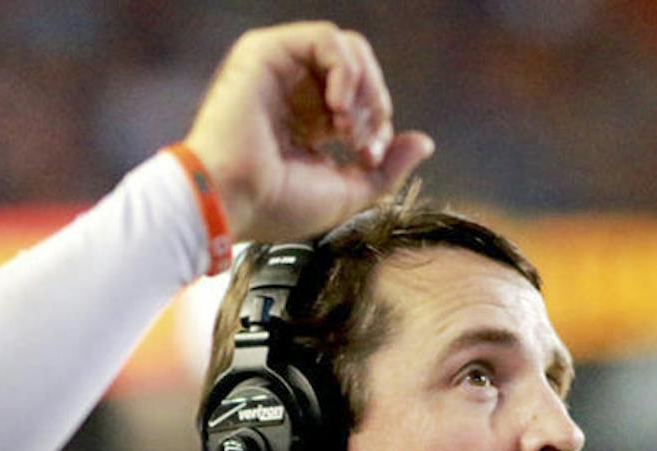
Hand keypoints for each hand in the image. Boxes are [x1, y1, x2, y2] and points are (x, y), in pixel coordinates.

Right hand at [185, 22, 434, 242]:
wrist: (232, 200)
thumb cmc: (276, 205)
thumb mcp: (348, 191)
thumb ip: (388, 167)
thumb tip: (424, 142)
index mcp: (309, 123)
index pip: (365, 101)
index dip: (379, 126)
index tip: (369, 157)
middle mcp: (295, 92)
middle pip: (362, 69)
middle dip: (376, 104)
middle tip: (363, 142)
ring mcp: (280, 70)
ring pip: (349, 49)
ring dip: (364, 87)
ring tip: (348, 126)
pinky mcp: (266, 53)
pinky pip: (326, 39)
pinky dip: (346, 70)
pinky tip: (338, 106)